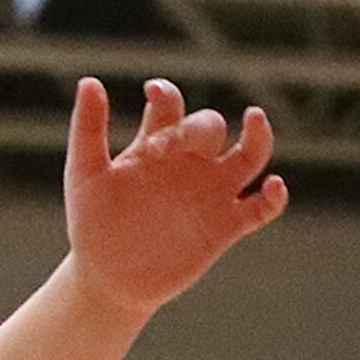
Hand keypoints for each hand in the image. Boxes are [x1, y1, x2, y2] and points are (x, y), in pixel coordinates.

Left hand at [60, 75, 284, 316]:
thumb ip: (88, 130)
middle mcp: (188, 165)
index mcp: (154, 147)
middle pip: (211, 127)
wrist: (106, 278)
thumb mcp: (85, 175)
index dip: (168, 94)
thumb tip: (89, 81)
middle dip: (198, 126)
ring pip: (251, 155)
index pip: (171, 107)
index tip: (155, 93)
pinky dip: (274, 196)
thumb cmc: (92, 224)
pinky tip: (271, 186)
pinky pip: (262, 208)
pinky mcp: (226, 226)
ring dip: (259, 136)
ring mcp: (211, 194)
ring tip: (254, 118)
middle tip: (170, 145)